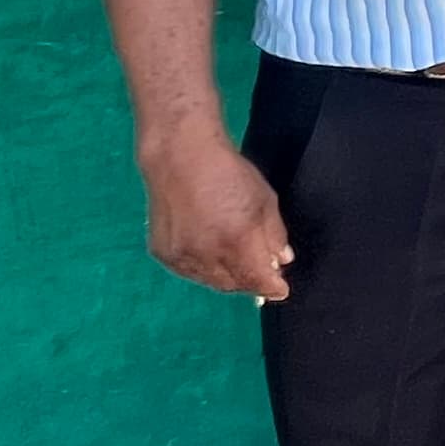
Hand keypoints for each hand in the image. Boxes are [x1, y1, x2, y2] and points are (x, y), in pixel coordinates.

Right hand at [141, 132, 293, 299]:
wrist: (180, 156)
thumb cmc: (228, 172)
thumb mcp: (264, 200)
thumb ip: (274, 235)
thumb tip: (282, 260)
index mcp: (237, 241)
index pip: (258, 281)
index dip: (272, 287)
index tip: (281, 289)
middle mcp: (207, 254)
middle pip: (235, 285)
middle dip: (251, 281)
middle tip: (260, 270)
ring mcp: (181, 255)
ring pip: (211, 281)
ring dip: (228, 277)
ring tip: (235, 259)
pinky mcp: (162, 253)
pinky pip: (189, 271)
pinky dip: (203, 268)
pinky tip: (210, 252)